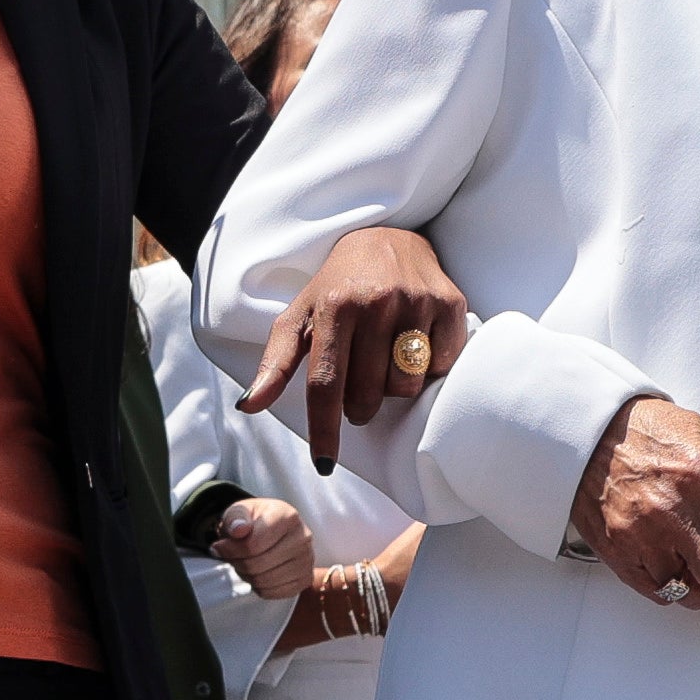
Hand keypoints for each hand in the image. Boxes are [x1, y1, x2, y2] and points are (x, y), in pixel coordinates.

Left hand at [211, 497, 316, 600]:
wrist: (271, 529)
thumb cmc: (254, 520)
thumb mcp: (239, 511)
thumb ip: (234, 517)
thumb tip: (238, 530)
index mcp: (287, 516)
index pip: (253, 544)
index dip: (230, 550)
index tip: (220, 546)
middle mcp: (303, 537)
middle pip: (257, 564)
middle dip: (237, 563)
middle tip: (232, 557)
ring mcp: (307, 560)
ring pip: (264, 581)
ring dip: (246, 576)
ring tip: (244, 563)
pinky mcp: (305, 579)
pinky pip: (273, 593)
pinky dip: (259, 587)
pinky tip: (258, 572)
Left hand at [239, 226, 472, 472]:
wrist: (388, 237)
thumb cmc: (337, 285)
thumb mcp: (300, 315)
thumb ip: (274, 363)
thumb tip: (248, 405)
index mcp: (335, 306)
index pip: (326, 384)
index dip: (324, 430)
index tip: (323, 463)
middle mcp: (377, 302)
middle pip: (367, 394)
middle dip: (359, 405)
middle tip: (358, 385)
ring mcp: (417, 301)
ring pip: (405, 386)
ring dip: (393, 388)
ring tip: (385, 363)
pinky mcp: (450, 304)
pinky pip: (439, 368)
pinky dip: (426, 370)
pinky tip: (414, 347)